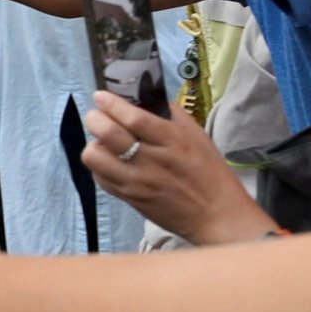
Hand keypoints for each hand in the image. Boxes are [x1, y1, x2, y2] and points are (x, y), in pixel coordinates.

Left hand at [83, 91, 276, 246]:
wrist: (215, 216)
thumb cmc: (210, 172)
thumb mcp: (198, 136)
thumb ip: (171, 115)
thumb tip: (146, 99)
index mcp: (172, 141)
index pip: (134, 118)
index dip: (112, 104)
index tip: (100, 96)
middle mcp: (151, 161)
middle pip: (108, 134)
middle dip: (95, 118)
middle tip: (98, 116)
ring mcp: (136, 182)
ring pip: (95, 157)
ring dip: (95, 144)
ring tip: (104, 143)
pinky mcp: (129, 198)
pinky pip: (99, 178)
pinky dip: (99, 166)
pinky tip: (111, 162)